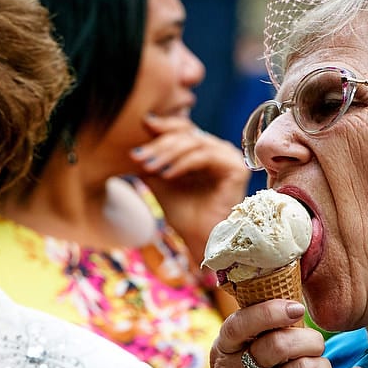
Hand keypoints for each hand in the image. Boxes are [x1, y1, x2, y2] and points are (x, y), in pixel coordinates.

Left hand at [133, 114, 249, 266]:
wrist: (201, 239)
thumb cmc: (183, 213)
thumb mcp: (160, 181)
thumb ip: (151, 159)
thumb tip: (131, 142)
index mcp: (203, 148)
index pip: (182, 128)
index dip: (162, 127)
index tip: (140, 130)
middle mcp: (218, 148)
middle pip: (187, 133)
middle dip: (159, 144)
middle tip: (137, 156)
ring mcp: (229, 156)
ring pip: (194, 143)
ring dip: (167, 153)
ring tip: (148, 167)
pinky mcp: (236, 167)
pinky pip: (205, 157)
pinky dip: (183, 163)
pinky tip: (167, 175)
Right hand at [200, 299, 330, 367]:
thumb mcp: (230, 365)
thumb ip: (253, 338)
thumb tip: (295, 308)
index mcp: (223, 352)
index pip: (243, 322)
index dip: (272, 312)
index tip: (296, 309)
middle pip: (281, 344)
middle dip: (310, 340)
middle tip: (314, 346)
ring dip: (320, 367)